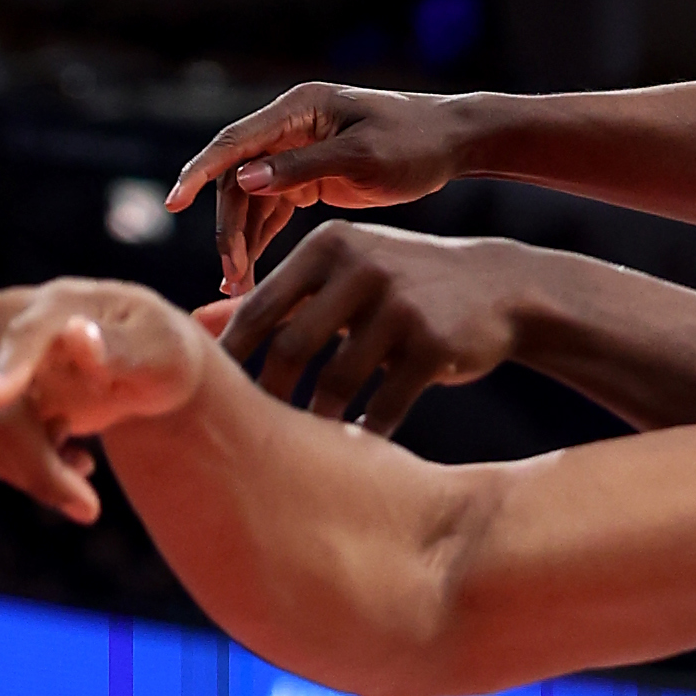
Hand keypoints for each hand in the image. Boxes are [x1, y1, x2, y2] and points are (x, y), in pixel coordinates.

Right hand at [0, 281, 205, 522]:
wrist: (138, 365)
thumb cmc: (156, 354)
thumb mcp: (158, 353)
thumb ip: (119, 347)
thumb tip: (78, 333)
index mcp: (52, 303)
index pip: (22, 339)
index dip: (8, 371)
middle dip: (42, 470)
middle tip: (88, 508)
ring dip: (35, 474)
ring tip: (79, 456)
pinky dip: (22, 473)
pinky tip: (59, 454)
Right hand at [167, 82, 469, 290]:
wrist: (452, 144)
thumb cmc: (413, 143)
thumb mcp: (361, 157)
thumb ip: (301, 167)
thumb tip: (244, 179)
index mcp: (299, 110)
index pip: (236, 141)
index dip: (200, 172)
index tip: (174, 201)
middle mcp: (290, 127)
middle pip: (237, 180)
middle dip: (230, 229)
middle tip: (233, 277)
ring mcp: (297, 153)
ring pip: (251, 201)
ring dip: (241, 242)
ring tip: (239, 289)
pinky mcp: (308, 179)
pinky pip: (271, 212)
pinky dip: (260, 242)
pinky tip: (250, 278)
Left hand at [206, 223, 523, 436]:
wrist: (496, 289)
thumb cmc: (399, 288)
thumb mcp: (341, 277)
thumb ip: (276, 298)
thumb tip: (198, 323)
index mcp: (329, 246)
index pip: (261, 309)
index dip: (231, 361)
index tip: (209, 401)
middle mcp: (361, 266)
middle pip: (291, 347)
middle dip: (268, 397)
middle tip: (254, 435)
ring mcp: (399, 304)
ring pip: (336, 382)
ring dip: (316, 423)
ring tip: (305, 447)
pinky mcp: (432, 344)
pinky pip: (384, 405)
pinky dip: (365, 434)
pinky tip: (355, 450)